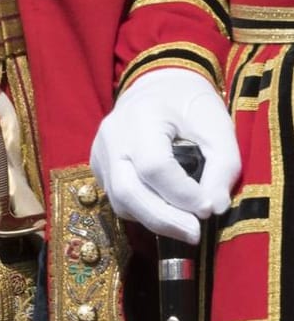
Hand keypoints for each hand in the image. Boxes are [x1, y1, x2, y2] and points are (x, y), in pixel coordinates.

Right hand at [90, 68, 238, 242]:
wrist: (154, 86)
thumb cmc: (189, 102)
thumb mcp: (216, 123)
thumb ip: (223, 163)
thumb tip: (216, 208)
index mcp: (140, 117)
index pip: (155, 167)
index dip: (181, 194)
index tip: (208, 209)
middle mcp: (111, 139)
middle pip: (128, 192)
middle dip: (163, 219)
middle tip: (193, 234)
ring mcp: (100, 156)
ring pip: (120, 202)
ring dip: (155, 220)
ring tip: (185, 228)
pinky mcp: (99, 169)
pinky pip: (119, 199)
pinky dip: (145, 211)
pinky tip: (167, 213)